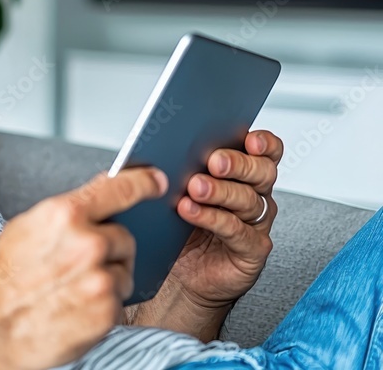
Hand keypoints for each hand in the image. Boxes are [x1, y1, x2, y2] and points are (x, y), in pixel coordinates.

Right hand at [0, 168, 166, 369]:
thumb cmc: (1, 281)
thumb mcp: (25, 230)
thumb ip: (65, 213)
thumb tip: (100, 196)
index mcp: (63, 214)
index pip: (120, 187)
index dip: (144, 181)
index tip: (156, 181)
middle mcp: (87, 242)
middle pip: (124, 236)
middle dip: (108, 249)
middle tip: (78, 265)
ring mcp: (99, 278)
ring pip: (124, 270)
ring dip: (107, 278)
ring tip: (72, 289)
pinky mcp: (107, 311)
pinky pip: (119, 301)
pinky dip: (103, 306)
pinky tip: (76, 308)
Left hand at [140, 130, 282, 336]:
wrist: (179, 274)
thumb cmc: (177, 228)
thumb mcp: (170, 191)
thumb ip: (168, 167)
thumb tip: (148, 149)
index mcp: (242, 174)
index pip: (265, 152)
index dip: (263, 143)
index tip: (249, 140)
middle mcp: (254, 195)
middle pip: (262, 172)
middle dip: (238, 164)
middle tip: (214, 162)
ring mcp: (255, 223)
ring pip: (248, 200)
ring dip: (220, 191)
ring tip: (194, 187)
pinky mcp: (251, 249)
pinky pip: (238, 231)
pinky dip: (213, 218)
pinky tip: (190, 211)